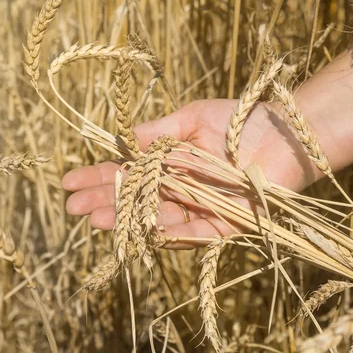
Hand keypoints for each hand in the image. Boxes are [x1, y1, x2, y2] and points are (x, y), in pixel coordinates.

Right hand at [62, 99, 320, 247]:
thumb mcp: (190, 118)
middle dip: (104, 202)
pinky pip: (196, 233)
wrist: (284, 132)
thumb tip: (118, 142)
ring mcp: (199, 208)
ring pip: (158, 220)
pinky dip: (174, 234)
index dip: (99, 177)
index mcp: (168, 164)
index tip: (68, 181)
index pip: (127, 174)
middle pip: (136, 200)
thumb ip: (157, 133)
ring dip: (129, 221)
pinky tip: (147, 232)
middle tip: (73, 207)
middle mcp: (178, 189)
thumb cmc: (237, 119)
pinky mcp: (224, 224)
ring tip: (98, 219)